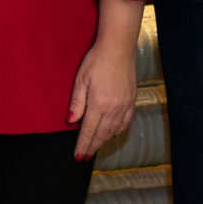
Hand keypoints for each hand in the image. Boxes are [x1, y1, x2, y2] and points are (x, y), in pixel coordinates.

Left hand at [67, 39, 138, 159]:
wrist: (119, 47)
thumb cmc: (97, 59)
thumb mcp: (81, 79)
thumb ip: (77, 102)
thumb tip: (71, 121)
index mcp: (99, 103)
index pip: (88, 131)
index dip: (83, 145)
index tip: (78, 156)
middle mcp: (113, 108)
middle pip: (101, 134)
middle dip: (92, 146)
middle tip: (85, 156)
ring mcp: (124, 105)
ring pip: (113, 130)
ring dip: (104, 140)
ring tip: (96, 146)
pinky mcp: (131, 100)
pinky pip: (125, 122)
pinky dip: (118, 131)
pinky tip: (112, 132)